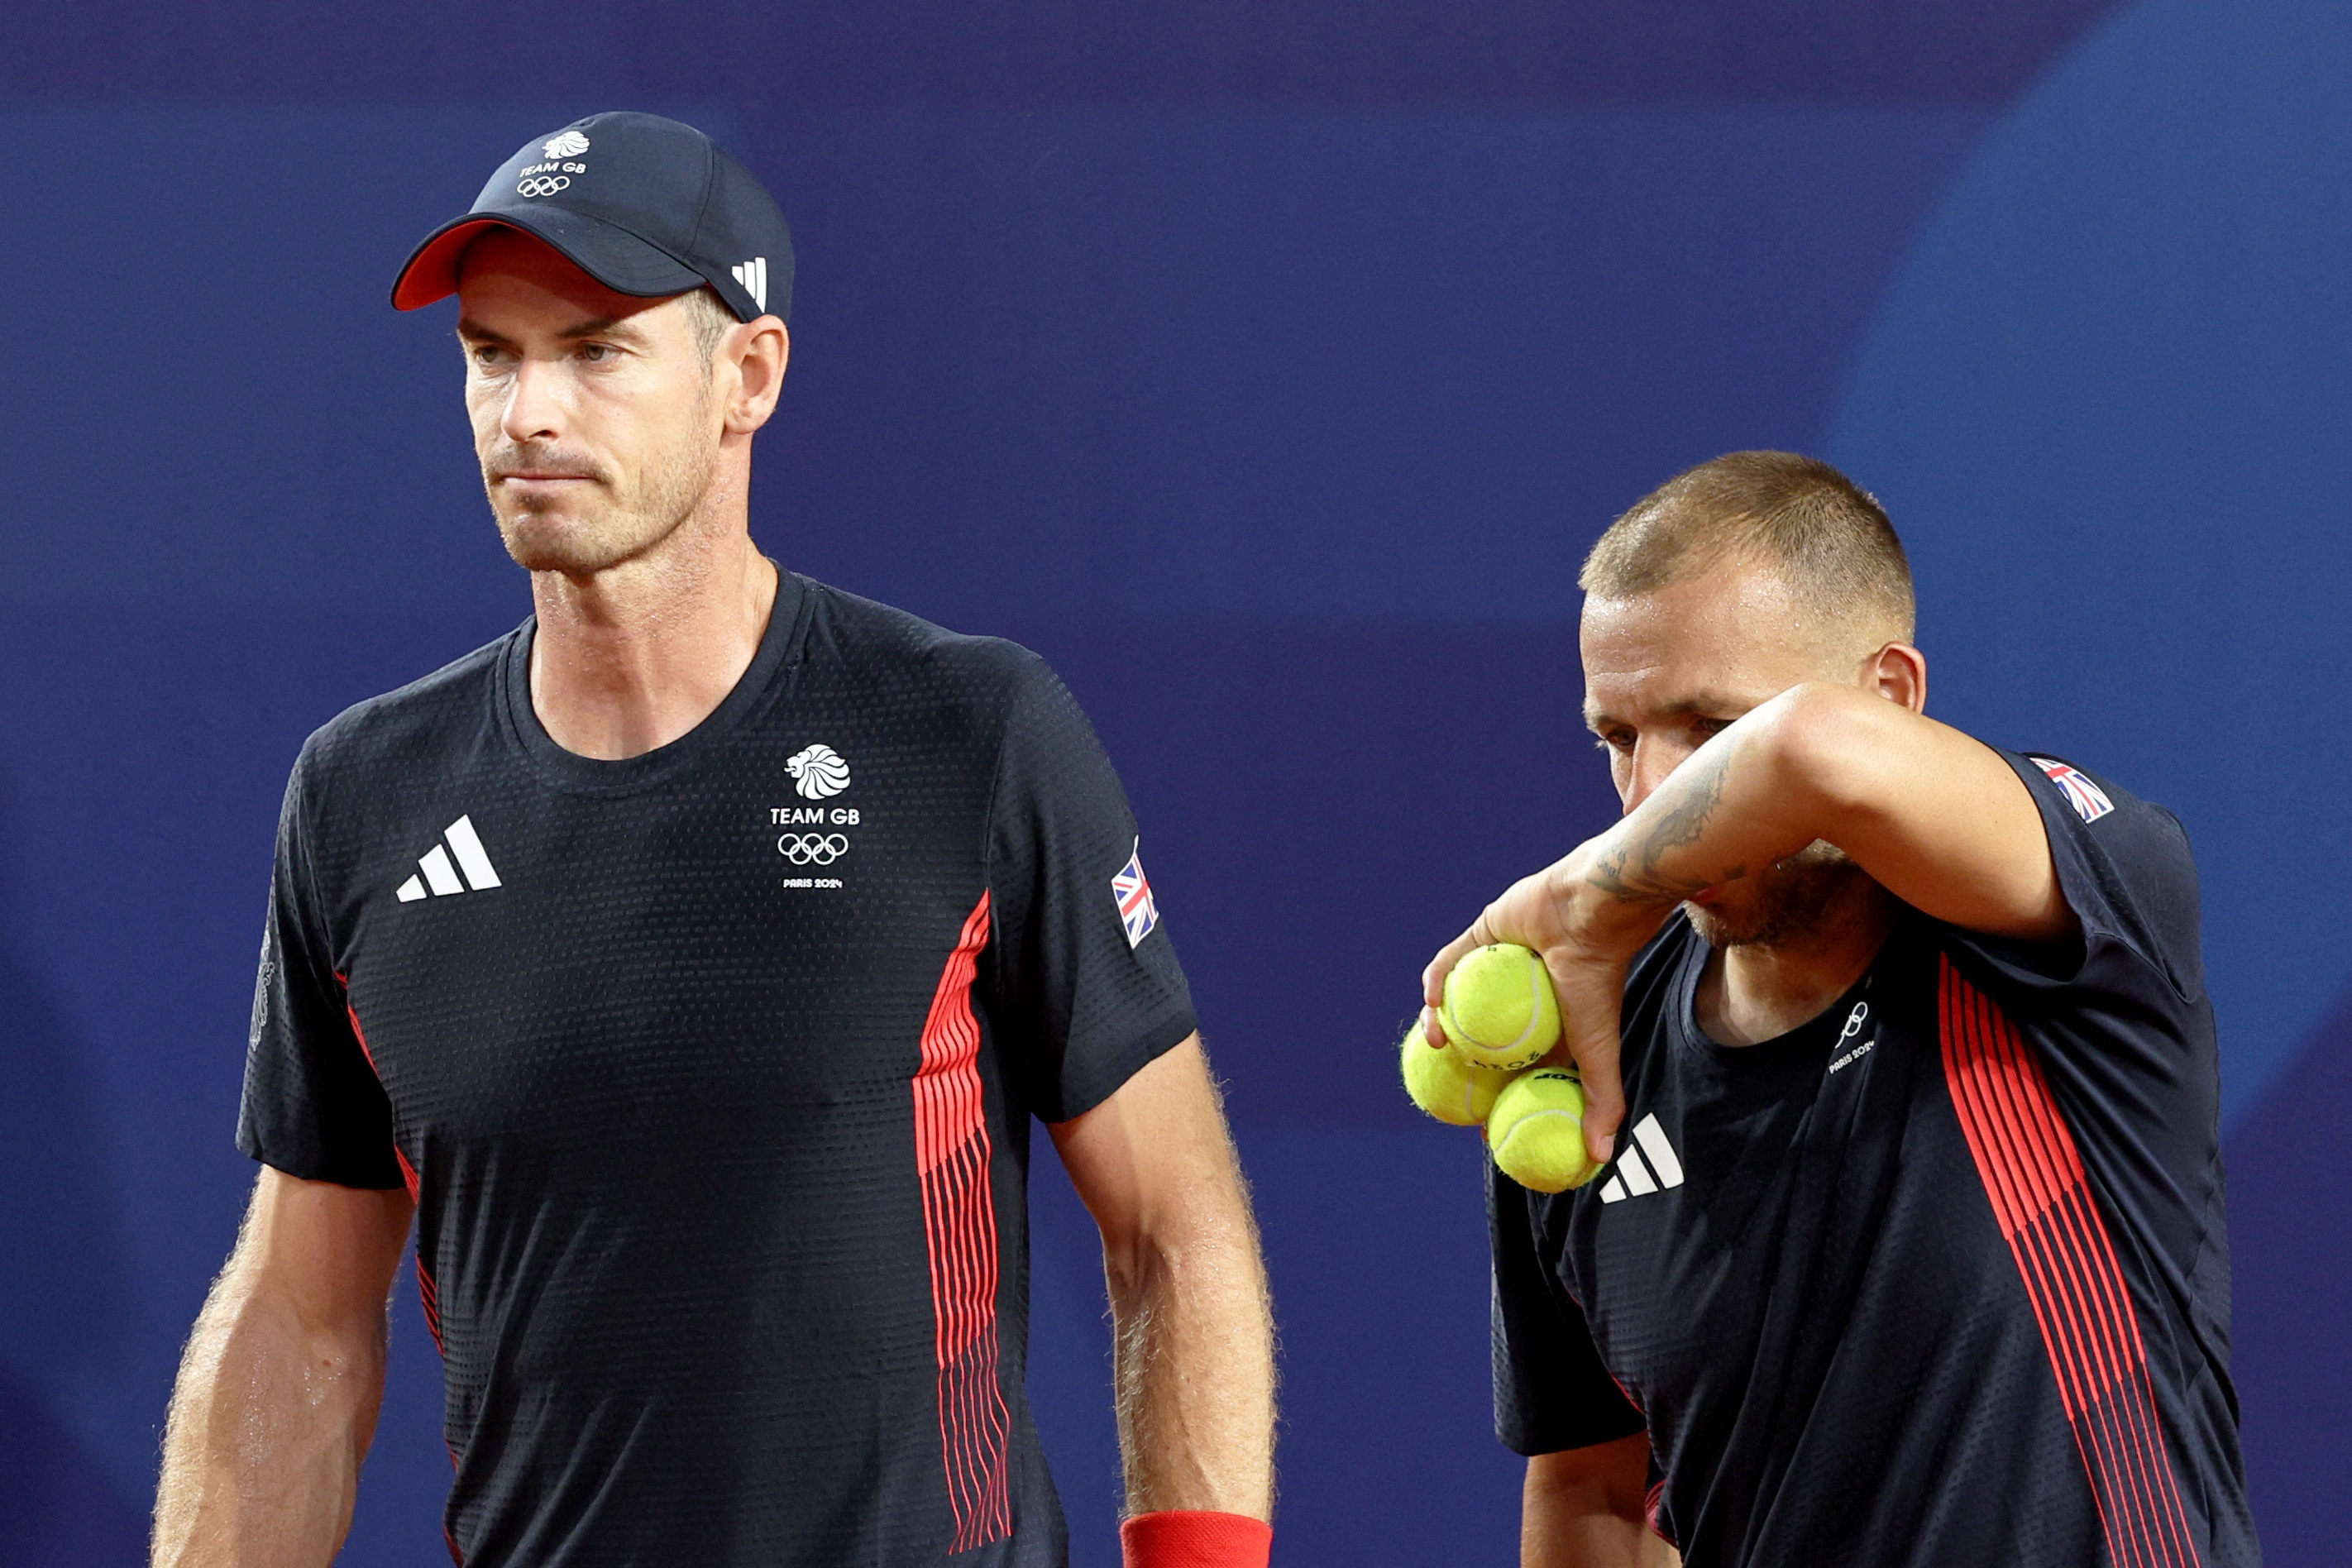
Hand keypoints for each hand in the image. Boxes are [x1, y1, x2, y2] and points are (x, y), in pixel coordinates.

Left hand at [1421, 850, 1673, 1167]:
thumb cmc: (1596, 983)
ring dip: (1443, 1025)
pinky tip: (1429, 1008)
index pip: (1515, 1065)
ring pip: (1462, 999)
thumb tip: (1600, 1157)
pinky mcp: (1484, 933)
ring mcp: (1500, 961)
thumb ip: (1600, 1101)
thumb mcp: (1597, 1051)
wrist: (1592, 916)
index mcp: (1549, 1021)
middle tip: (1444, 1088)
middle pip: (1481, 1034)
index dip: (1497, 1093)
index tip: (1482, 1123)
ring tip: (1434, 1047)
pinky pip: (1452, 961)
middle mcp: (1522, 992)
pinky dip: (1438, 984)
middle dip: (1461, 1063)